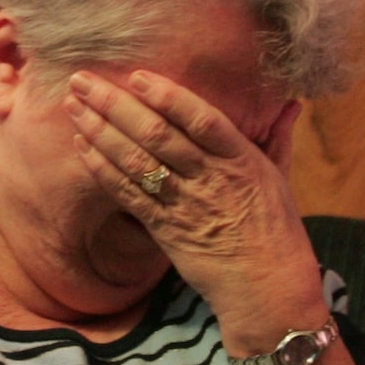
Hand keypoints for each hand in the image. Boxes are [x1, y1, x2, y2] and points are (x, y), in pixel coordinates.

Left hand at [64, 69, 326, 352]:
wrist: (267, 290)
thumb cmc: (276, 231)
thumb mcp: (281, 180)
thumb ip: (278, 138)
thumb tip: (291, 104)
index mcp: (241, 160)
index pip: (201, 119)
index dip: (167, 95)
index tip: (136, 74)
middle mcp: (210, 178)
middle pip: (156, 134)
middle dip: (115, 103)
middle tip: (83, 80)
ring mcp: (185, 204)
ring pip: (136, 161)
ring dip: (100, 130)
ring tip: (73, 105)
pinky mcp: (165, 230)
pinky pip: (129, 195)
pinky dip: (103, 168)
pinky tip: (83, 146)